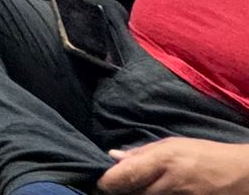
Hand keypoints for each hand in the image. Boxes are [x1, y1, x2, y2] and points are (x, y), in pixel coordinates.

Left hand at [100, 138, 248, 193]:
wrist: (243, 175)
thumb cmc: (206, 155)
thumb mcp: (173, 146)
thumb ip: (142, 153)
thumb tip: (113, 156)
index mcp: (163, 161)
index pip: (125, 176)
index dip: (108, 182)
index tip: (101, 183)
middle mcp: (170, 183)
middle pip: (132, 194)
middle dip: (120, 192)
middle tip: (114, 188)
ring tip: (137, 189)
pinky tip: (155, 193)